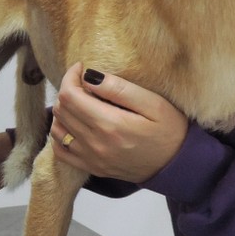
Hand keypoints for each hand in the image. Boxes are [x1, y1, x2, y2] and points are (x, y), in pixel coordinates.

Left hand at [50, 63, 186, 183]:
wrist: (177, 166)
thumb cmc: (170, 130)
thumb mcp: (153, 104)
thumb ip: (119, 89)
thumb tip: (90, 76)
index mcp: (110, 125)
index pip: (70, 96)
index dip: (70, 76)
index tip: (81, 68)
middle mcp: (95, 144)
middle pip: (61, 110)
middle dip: (68, 90)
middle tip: (84, 83)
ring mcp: (91, 159)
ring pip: (57, 129)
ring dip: (63, 111)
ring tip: (81, 102)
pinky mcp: (92, 168)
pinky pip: (60, 151)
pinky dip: (61, 134)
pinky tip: (75, 124)